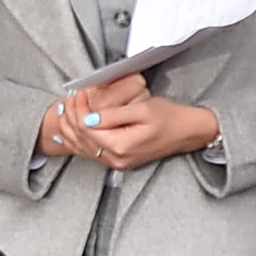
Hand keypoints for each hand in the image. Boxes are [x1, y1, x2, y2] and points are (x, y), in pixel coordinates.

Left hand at [41, 74, 217, 171]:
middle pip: (81, 139)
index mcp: (121, 146)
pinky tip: (70, 129)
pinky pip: (91, 152)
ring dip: (71, 129)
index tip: (78, 92)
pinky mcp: (119, 161)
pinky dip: (78, 139)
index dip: (78, 110)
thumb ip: (114, 115)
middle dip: (71, 117)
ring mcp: (117, 163)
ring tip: (68, 109)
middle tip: (70, 98)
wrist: (187, 132)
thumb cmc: (169, 117)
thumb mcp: (142, 109)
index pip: (86, 129)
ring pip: (83, 148)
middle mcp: (116, 159)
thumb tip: (89, 118)